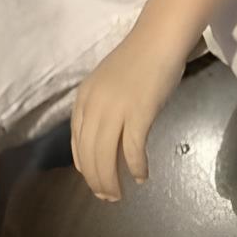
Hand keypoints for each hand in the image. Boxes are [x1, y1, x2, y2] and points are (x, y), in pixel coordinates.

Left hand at [71, 31, 186, 201]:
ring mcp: (115, 109)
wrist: (159, 39)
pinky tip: (141, 177)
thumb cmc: (138, 59)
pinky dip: (135, 167)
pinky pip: (132, 150)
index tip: (93, 180)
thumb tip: (106, 141)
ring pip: (105, 156)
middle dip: (96, 180)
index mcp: (84, 98)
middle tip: (108, 197)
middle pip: (89, 153)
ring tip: (119, 195)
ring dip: (111, 181)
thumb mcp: (109, 84)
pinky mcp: (138, 113)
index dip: (84, 166)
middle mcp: (94, 105)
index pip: (77, 141)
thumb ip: (102, 108)